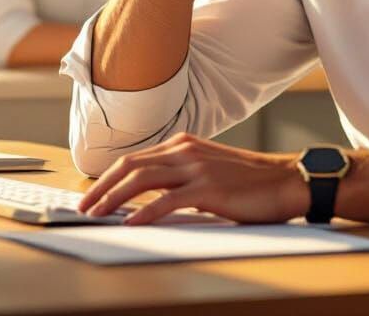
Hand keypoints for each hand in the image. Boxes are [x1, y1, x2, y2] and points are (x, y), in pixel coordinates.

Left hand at [78, 133, 308, 224]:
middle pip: (131, 166)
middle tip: (83, 207)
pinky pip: (167, 201)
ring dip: (113, 199)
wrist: (285, 181)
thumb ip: (181, 178)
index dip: (108, 177)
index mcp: (184, 144)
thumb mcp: (209, 171)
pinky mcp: (208, 188)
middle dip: (101, 188)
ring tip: (96, 215)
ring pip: (142, 179)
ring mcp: (196, 167)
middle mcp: (186, 150)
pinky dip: (144, 212)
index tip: (91, 195)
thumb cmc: (249, 181)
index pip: (135, 158)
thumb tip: (150, 199)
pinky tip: (130, 224)